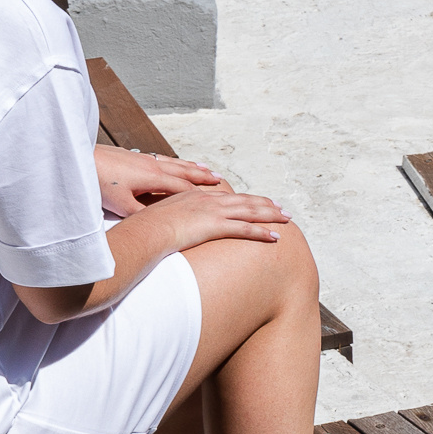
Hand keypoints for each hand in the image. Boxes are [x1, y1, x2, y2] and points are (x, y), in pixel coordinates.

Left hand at [95, 144, 221, 217]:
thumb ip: (143, 214)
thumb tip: (160, 223)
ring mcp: (142, 159)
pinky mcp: (132, 156)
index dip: (201, 193)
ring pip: (173, 162)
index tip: (218, 196)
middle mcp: (152, 165)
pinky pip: (161, 158)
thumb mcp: (122, 205)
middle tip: (219, 178)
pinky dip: (173, 161)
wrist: (79, 158)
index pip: (183, 187)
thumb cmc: (99, 182)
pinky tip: (170, 162)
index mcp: (153, 177)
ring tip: (203, 166)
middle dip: (201, 175)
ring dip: (190, 165)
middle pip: (183, 170)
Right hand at [138, 184, 292, 249]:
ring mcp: (213, 211)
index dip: (245, 200)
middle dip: (265, 204)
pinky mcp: (215, 225)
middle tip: (281, 208)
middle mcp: (209, 200)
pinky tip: (275, 237)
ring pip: (250, 211)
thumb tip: (172, 230)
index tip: (259, 202)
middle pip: (244, 200)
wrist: (146, 229)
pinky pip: (245, 229)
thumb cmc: (149, 228)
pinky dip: (262, 232)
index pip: (228, 196)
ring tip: (286, 219)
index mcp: (197, 196)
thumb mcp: (162, 219)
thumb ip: (173, 221)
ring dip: (271, 215)